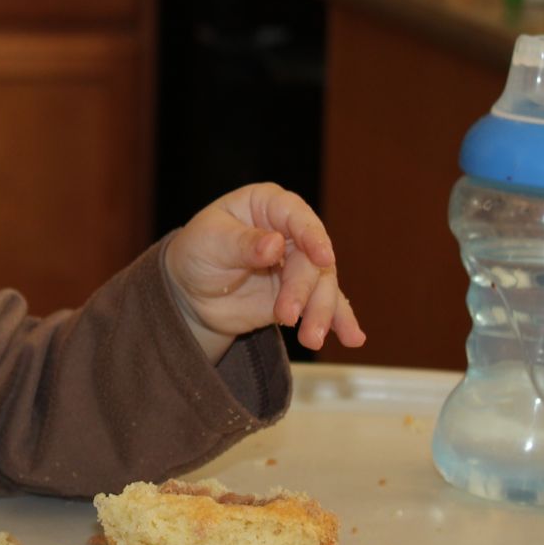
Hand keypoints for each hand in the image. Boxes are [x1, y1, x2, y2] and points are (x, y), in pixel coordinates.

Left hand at [163, 182, 365, 361]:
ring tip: (311, 340)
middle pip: (311, 258)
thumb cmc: (197, 253)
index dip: (311, 235)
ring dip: (320, 313)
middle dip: (304, 290)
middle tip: (287, 316)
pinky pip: (326, 305)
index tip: (323, 257)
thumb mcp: (210, 243)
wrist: (191, 291)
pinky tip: (352, 338)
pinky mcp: (302, 293)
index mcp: (267, 205)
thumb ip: (242, 243)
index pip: (295, 215)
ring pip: (322, 285)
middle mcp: (290, 231)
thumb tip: (276, 244)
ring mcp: (298, 264)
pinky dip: (339, 321)